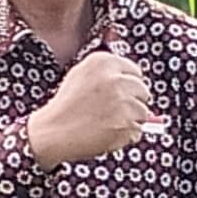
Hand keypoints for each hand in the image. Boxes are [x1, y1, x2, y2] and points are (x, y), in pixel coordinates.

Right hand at [25, 44, 156, 165]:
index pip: (136, 72)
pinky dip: (127, 135)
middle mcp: (115, 78)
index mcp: (104, 62)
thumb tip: (133, 80)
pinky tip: (108, 132)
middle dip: (133, 102)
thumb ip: (107, 72)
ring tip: (107, 122)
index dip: (130, 86)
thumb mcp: (81, 75)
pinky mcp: (125, 123)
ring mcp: (122, 101)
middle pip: (143, 91)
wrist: (53, 131)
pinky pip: (138, 130)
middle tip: (114, 112)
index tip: (122, 95)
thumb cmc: (66, 106)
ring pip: (143, 112)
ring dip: (131, 120)